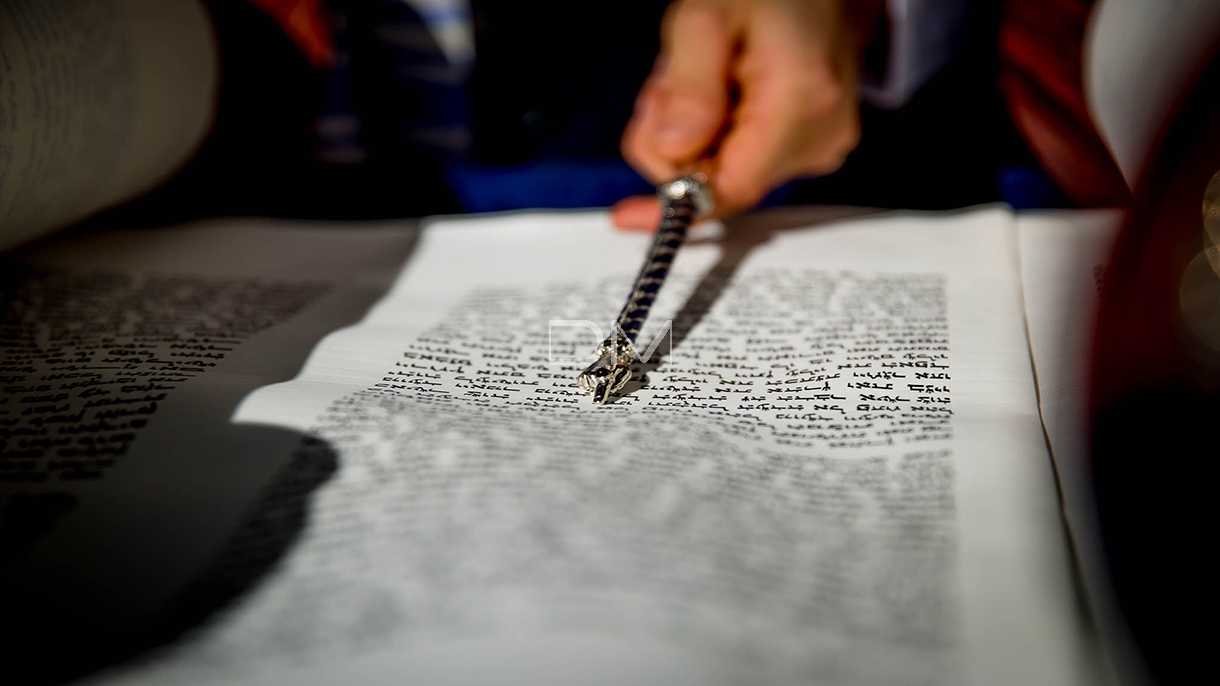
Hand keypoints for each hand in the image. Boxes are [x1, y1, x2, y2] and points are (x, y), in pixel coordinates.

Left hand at [614, 0, 879, 229]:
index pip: (730, 189)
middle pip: (721, 182)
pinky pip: (745, 161)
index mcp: (800, 102)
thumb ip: (688, 88)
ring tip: (698, 76)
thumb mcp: (704, 19)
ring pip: (727, 173)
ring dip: (693, 136)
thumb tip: (674, 153)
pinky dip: (716, 135)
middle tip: (667, 86)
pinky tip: (718, 91)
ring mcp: (820, 144)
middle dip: (676, 146)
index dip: (675, 204)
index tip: (628, 214)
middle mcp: (819, 135)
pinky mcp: (813, 145)